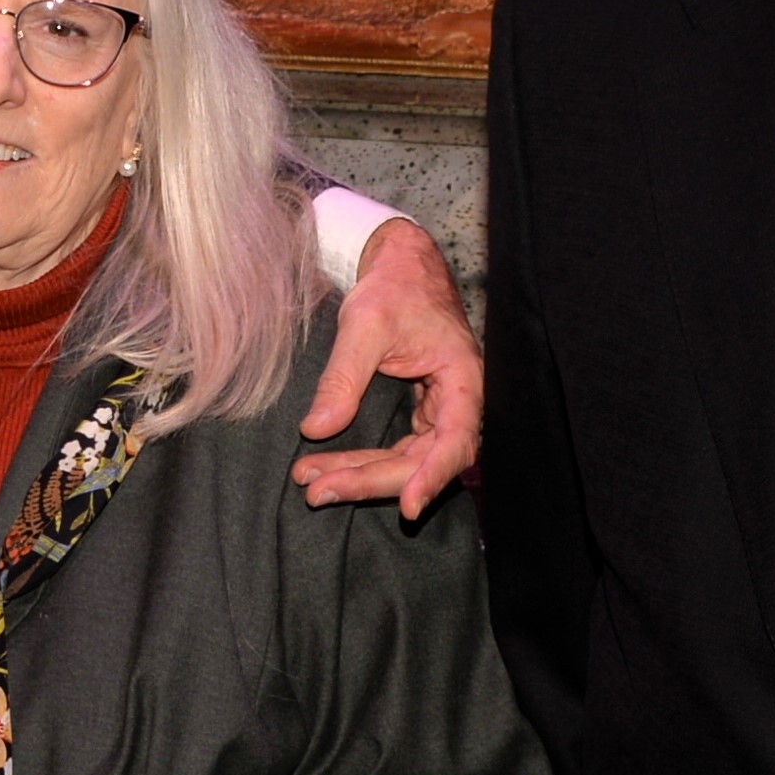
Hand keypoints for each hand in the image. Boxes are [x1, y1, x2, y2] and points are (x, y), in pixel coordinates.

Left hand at [296, 213, 481, 516]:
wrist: (400, 267)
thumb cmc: (395, 285)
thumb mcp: (365, 322)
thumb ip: (343, 376)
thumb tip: (316, 429)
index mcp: (463, 379)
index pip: (456, 441)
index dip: (433, 477)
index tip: (409, 508)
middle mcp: (457, 402)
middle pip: (423, 460)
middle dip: (371, 480)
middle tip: (318, 490)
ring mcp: (437, 411)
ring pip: (404, 460)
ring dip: (359, 475)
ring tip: (310, 484)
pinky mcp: (417, 414)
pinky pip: (393, 448)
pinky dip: (359, 460)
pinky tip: (324, 470)